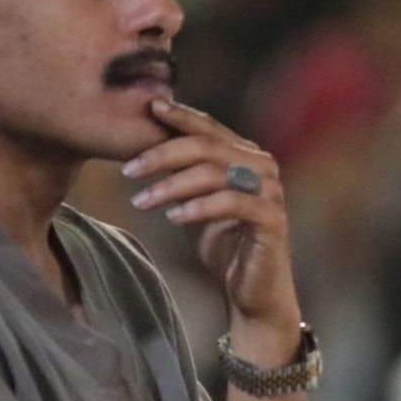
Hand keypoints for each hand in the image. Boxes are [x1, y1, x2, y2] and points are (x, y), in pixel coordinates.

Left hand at [123, 100, 303, 365]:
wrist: (252, 292)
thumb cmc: (224, 245)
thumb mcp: (196, 203)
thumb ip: (184, 175)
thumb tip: (143, 147)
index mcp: (247, 156)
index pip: (210, 128)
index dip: (181, 116)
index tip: (148, 109)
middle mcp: (263, 167)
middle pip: (209, 146)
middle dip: (163, 154)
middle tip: (128, 169)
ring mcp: (270, 192)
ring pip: (216, 173)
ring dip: (172, 185)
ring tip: (141, 201)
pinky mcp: (272, 220)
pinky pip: (231, 203)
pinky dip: (198, 207)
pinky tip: (173, 217)